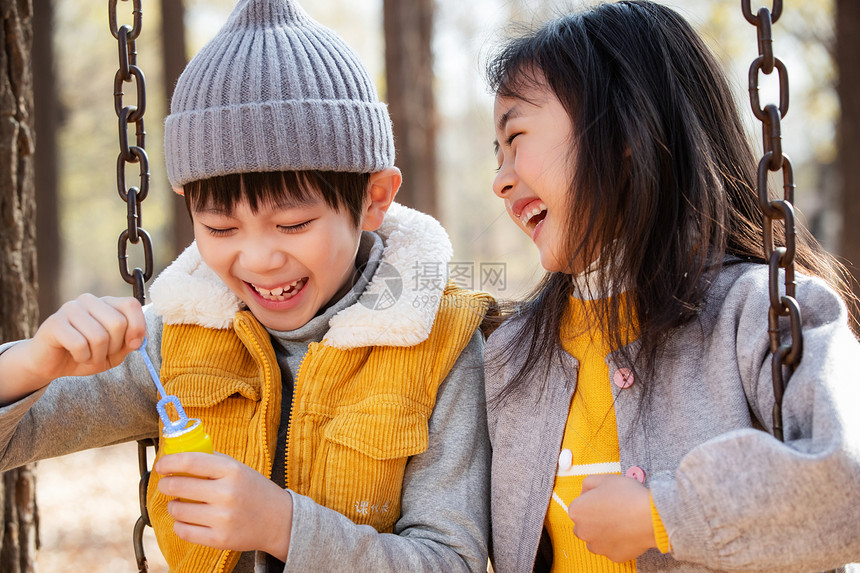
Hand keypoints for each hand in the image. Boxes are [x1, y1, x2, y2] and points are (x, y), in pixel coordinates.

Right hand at [0, 294, 144, 402]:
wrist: (51, 364)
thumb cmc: (86, 354)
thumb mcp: (115, 353)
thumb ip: (130, 343)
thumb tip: (140, 338)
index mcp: (106, 303)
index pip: (131, 304)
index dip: (138, 326)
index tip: (134, 344)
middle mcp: (89, 301)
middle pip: (118, 322)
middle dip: (115, 347)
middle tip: (103, 354)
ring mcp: (70, 309)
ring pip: (99, 336)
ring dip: (97, 355)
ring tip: (88, 356)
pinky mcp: (55, 323)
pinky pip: (79, 344)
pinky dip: (82, 357)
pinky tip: (75, 355)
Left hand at [155, 452, 292, 560]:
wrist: (280, 520)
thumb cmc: (256, 491)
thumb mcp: (240, 469)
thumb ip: (213, 460)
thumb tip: (181, 454)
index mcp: (232, 471)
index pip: (190, 462)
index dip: (169, 462)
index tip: (161, 465)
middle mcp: (227, 494)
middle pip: (178, 486)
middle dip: (166, 484)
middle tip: (167, 484)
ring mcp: (222, 518)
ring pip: (178, 510)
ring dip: (173, 505)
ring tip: (180, 503)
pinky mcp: (219, 539)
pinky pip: (183, 531)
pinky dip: (179, 524)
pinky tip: (186, 519)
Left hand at [567, 474, 655, 561]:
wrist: (650, 516)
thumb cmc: (627, 495)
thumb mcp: (604, 479)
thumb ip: (588, 483)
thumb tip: (585, 492)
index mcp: (576, 511)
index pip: (578, 507)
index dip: (591, 501)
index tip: (603, 500)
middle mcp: (582, 531)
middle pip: (584, 525)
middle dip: (594, 519)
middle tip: (611, 511)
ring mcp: (597, 546)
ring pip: (595, 540)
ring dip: (603, 533)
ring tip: (620, 522)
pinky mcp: (613, 556)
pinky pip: (612, 549)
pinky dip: (617, 543)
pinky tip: (627, 532)